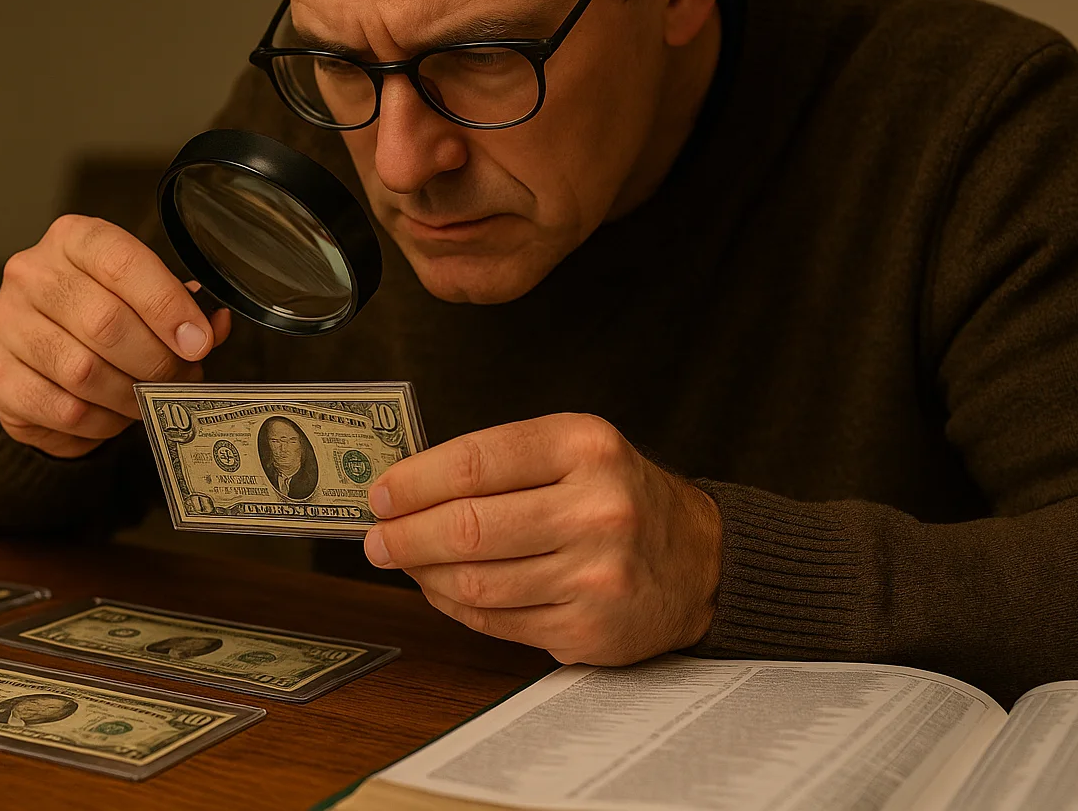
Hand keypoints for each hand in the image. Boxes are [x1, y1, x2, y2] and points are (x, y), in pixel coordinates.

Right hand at [0, 215, 232, 457]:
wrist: (37, 358)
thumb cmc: (98, 318)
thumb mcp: (140, 299)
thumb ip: (181, 310)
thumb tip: (215, 327)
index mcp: (72, 239)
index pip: (121, 261)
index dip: (167, 305)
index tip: (198, 341)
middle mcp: (30, 273)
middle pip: (104, 321)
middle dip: (156, 360)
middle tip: (181, 378)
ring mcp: (5, 324)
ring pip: (82, 371)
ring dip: (131, 395)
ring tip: (151, 398)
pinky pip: (63, 410)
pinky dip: (102, 421)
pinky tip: (115, 415)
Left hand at [363, 413, 720, 664]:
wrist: (701, 562)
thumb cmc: (620, 499)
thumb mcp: (575, 452)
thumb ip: (499, 462)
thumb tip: (404, 487)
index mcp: (585, 448)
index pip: (475, 462)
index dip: (413, 481)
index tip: (380, 493)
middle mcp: (596, 510)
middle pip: (467, 528)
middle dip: (404, 535)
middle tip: (376, 538)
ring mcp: (595, 576)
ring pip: (474, 582)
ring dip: (423, 574)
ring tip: (406, 562)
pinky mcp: (589, 630)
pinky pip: (495, 621)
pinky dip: (455, 606)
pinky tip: (443, 588)